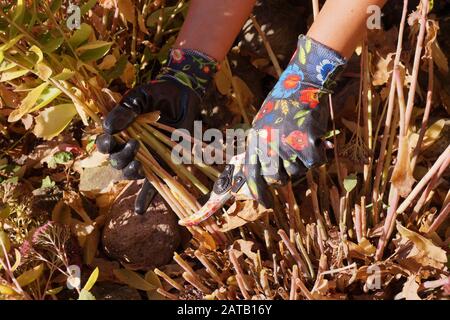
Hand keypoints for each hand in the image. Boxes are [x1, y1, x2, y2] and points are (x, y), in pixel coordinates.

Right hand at [96, 48, 217, 213]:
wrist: (182, 94)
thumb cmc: (157, 94)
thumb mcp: (139, 97)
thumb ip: (126, 110)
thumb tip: (108, 126)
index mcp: (121, 132)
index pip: (106, 145)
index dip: (105, 145)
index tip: (111, 138)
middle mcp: (131, 147)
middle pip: (117, 162)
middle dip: (122, 157)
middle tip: (135, 144)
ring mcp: (148, 157)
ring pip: (132, 173)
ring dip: (132, 172)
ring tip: (138, 164)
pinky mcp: (164, 163)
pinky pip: (155, 184)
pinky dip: (146, 198)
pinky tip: (139, 210)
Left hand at [242, 35, 345, 207]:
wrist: (303, 84)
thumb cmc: (283, 105)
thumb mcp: (263, 124)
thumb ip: (261, 147)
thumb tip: (261, 174)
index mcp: (255, 140)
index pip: (252, 174)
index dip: (258, 192)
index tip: (265, 204)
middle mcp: (268, 145)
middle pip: (278, 178)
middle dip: (286, 174)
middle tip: (293, 159)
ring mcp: (286, 145)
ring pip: (299, 172)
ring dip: (303, 162)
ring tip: (303, 139)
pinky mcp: (306, 143)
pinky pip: (316, 163)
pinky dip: (320, 154)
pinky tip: (317, 140)